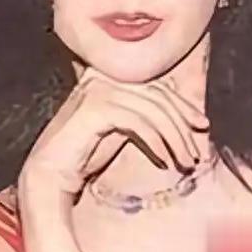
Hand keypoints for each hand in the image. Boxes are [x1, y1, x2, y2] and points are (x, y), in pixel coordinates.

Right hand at [19, 68, 209, 197]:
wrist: (50, 174)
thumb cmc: (84, 155)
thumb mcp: (120, 130)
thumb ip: (141, 116)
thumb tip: (178, 116)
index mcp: (106, 78)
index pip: (154, 84)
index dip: (181, 104)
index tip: (201, 125)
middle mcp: (100, 78)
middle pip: (156, 94)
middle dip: (182, 122)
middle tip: (197, 150)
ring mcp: (96, 90)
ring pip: (151, 108)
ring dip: (174, 137)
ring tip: (185, 161)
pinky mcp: (94, 109)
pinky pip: (137, 121)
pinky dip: (156, 141)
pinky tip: (164, 159)